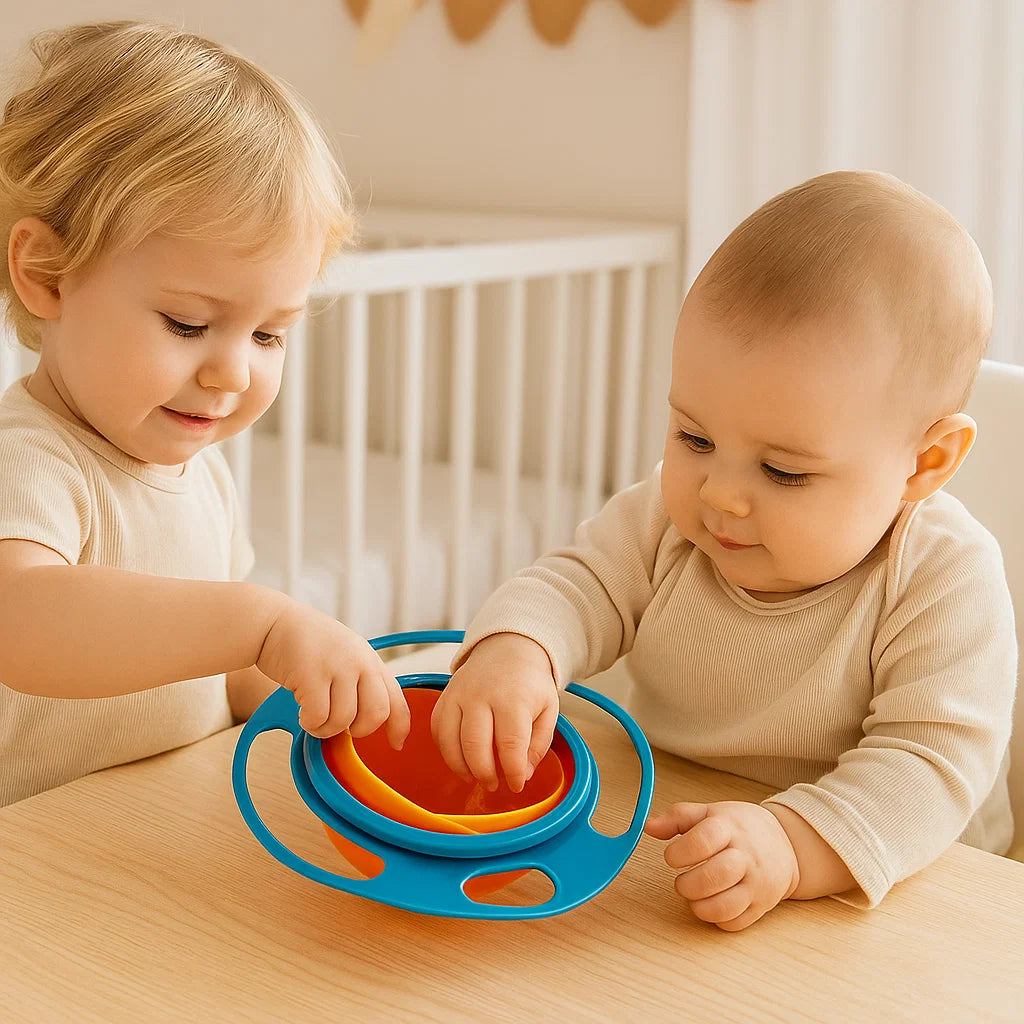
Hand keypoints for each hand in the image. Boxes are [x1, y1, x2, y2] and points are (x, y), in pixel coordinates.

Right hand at [256, 598, 409, 746]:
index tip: (396, 744)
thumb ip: (361, 681)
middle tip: (342, 727)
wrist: (274, 623)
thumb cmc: (309, 644)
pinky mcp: (311, 675)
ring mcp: (336, 667)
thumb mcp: (346, 654)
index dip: (400, 727)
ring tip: (314, 719)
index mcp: (371, 660)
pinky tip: (302, 714)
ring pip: (344, 719)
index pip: (396, 699)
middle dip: (360, 730)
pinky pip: (318, 716)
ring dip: (327, 729)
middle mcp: (359, 661)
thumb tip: (368, 721)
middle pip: (376, 713)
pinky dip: (310, 724)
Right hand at [431, 632, 558, 792]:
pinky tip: (460, 759)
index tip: (517, 785)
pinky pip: (437, 729)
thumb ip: (539, 744)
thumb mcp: (548, 710)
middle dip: (484, 774)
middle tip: (494, 785)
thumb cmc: (529, 684)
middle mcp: (482, 695)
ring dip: (461, 767)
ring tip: (475, 777)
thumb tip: (524, 774)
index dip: (512, 772)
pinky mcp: (444, 696)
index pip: (510, 744)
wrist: (507, 649)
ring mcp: (459, 694)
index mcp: (513, 699)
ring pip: (450, 740)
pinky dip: (445, 751)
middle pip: (474, 745)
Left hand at [644, 801, 799, 930]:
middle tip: (681, 881)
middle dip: (688, 884)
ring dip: (699, 906)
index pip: (703, 840)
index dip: (680, 852)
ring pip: (725, 906)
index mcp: (729, 828)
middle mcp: (746, 856)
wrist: (785, 844)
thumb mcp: (710, 812)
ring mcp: (756, 884)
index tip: (671, 857)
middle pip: (715, 876)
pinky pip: (735, 923)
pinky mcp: (761, 906)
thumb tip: (648, 826)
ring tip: (694, 895)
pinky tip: (712, 904)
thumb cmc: (740, 828)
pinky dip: (716, 919)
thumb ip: (678, 817)